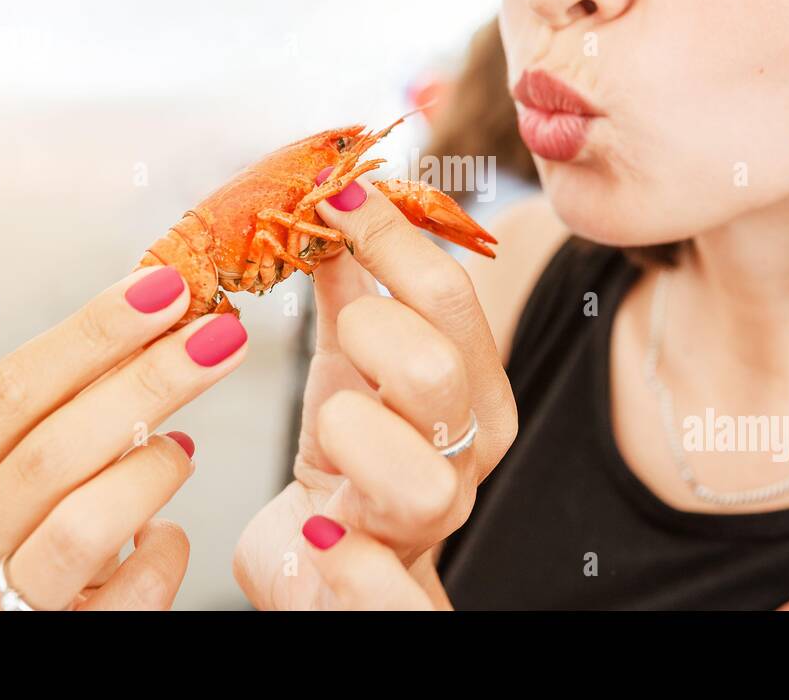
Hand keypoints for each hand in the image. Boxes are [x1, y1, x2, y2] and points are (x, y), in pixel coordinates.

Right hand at [0, 266, 247, 609]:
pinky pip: (131, 593)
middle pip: (52, 448)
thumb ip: (53, 425)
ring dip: (154, 469)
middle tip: (219, 334)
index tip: (164, 288)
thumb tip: (157, 321)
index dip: (91, 334)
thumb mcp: (4, 495)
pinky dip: (165, 552)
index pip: (5, 392)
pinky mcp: (50, 659)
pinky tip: (166, 535)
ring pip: (84, 523)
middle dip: (148, 380)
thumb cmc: (10, 564)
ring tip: (182, 448)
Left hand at [232, 181, 517, 609]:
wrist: (337, 561)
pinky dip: (343, 558)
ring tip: (325, 443)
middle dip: (365, 336)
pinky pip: (389, 591)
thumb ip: (351, 289)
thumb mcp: (351, 361)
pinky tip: (315, 526)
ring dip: (348, 443)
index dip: (388, 238)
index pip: (449, 295)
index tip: (333, 197)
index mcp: (473, 384)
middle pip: (436, 367)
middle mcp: (470, 450)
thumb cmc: (351, 449)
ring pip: (415, 476)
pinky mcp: (393, 588)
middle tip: (335, 343)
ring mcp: (435, 521)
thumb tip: (335, 196)